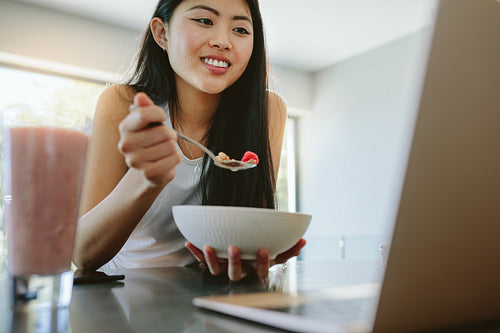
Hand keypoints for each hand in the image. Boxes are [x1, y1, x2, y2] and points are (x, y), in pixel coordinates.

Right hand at [118, 92, 180, 186]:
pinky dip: (176, 158)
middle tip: (164, 139)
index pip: (144, 114)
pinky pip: (174, 159)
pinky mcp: (148, 173)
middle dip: (170, 134)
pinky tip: (167, 160)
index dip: (159, 114)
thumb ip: (146, 108)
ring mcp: (136, 161)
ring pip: (170, 146)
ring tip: (164, 151)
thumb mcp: (149, 122)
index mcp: (125, 128)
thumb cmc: (151, 141)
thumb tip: (140, 96)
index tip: (160, 118)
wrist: (149, 169)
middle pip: (163, 132)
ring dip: (173, 148)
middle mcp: (126, 144)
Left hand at [185, 238, 305, 281]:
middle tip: (234, 248)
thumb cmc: (259, 252)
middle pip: (236, 273)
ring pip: (217, 270)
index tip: (263, 249)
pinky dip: (195, 252)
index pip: (260, 271)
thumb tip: (303, 242)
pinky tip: (189, 242)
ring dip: (211, 259)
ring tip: (209, 246)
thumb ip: (289, 249)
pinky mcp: (211, 262)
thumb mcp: (275, 253)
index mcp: (254, 269)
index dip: (261, 263)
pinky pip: (201, 260)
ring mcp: (224, 268)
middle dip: (235, 262)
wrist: (243, 251)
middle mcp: (239, 271)